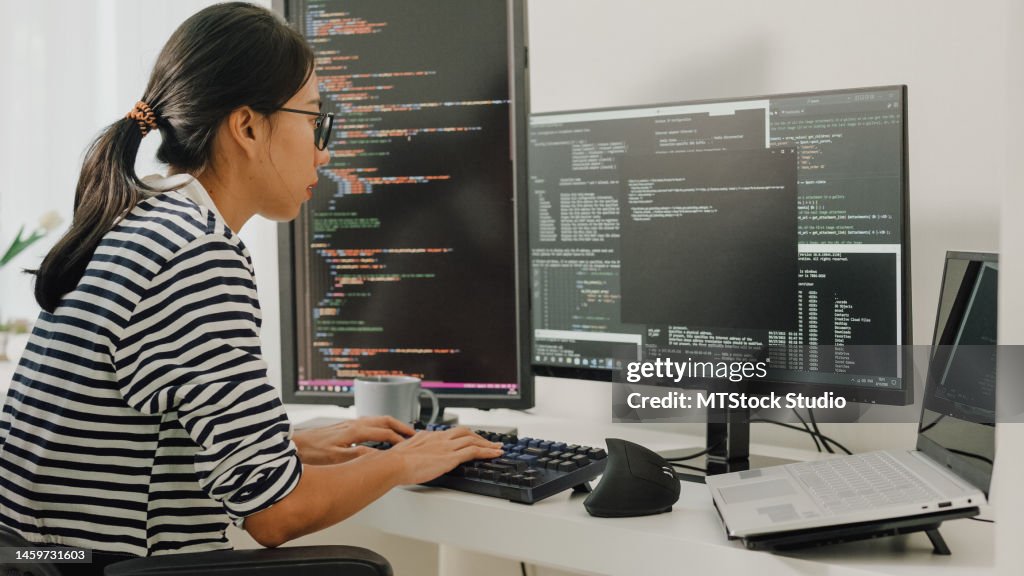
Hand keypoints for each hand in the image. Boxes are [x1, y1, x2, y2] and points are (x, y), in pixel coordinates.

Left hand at [292, 416, 415, 464]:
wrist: (296, 444)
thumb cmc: (313, 452)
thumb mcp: (336, 458)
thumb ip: (358, 455)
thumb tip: (378, 456)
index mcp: (356, 431)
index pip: (385, 433)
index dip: (399, 440)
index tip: (409, 446)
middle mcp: (354, 424)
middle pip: (384, 420)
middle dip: (400, 426)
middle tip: (413, 434)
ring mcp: (349, 423)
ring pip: (377, 419)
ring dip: (391, 425)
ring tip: (400, 432)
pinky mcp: (344, 426)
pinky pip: (369, 422)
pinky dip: (380, 426)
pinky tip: (379, 433)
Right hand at [387, 427, 503, 484]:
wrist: (394, 463)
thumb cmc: (396, 461)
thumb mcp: (405, 451)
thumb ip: (413, 451)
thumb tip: (411, 454)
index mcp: (430, 436)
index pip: (451, 433)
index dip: (464, 436)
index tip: (470, 439)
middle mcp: (440, 438)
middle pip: (465, 433)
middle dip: (479, 437)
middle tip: (489, 442)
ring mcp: (446, 447)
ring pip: (473, 440)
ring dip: (487, 444)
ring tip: (497, 449)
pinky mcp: (450, 457)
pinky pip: (474, 452)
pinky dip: (487, 452)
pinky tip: (494, 455)